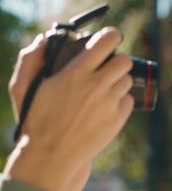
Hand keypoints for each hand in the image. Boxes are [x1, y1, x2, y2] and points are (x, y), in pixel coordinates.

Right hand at [4, 27, 133, 190]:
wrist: (53, 155)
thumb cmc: (37, 120)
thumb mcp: (23, 87)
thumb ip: (30, 59)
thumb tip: (43, 40)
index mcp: (75, 73)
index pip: (106, 42)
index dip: (112, 35)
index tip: (112, 36)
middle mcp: (97, 85)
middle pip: (124, 61)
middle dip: (117, 60)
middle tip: (108, 66)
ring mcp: (110, 103)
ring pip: (127, 80)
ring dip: (118, 80)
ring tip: (104, 88)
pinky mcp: (118, 119)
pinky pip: (128, 100)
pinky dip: (120, 100)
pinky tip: (106, 105)